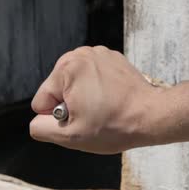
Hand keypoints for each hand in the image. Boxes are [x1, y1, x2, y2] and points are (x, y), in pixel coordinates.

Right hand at [30, 46, 157, 153]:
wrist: (152, 116)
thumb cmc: (114, 126)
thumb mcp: (70, 136)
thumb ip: (41, 128)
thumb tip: (36, 121)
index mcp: (66, 68)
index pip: (42, 101)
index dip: (59, 118)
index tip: (83, 120)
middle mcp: (80, 54)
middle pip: (58, 89)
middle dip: (71, 105)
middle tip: (95, 116)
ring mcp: (98, 53)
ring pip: (75, 84)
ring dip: (84, 97)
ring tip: (105, 108)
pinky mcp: (112, 58)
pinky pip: (93, 77)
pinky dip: (99, 89)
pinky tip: (113, 99)